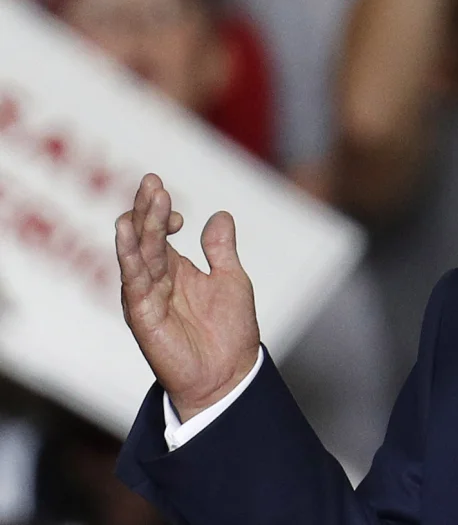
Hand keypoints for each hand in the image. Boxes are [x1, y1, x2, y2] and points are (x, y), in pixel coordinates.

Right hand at [116, 174, 259, 421]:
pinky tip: (127, 231)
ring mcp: (146, 295)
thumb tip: (220, 215)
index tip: (177, 211)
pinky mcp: (142, 313)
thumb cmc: (230, 332)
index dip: (162, 214)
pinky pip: (132, 279)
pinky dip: (129, 254)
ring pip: (137, 252)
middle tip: (153, 182)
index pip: (158, 232)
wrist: (229, 374)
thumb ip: (221, 249)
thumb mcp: (232, 280)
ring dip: (140, 224)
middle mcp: (156, 279)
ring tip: (145, 198)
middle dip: (147, 208)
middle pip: (144, 236)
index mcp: (175, 270)